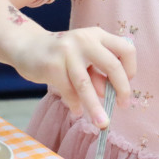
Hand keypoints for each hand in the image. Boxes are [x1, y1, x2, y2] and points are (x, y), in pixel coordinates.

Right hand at [12, 26, 135, 126]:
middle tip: (122, 105)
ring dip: (95, 106)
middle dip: (121, 89)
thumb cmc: (63, 56)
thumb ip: (98, 73)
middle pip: (112, 65)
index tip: (126, 83)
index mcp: (98, 35)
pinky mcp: (52, 65)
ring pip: (86, 84)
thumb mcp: (85, 58)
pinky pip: (68, 91)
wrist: (28, 47)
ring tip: (102, 123)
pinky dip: (75, 104)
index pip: (126, 49)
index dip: (130, 69)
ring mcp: (67, 51)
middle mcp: (85, 40)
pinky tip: (77, 111)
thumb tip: (109, 94)